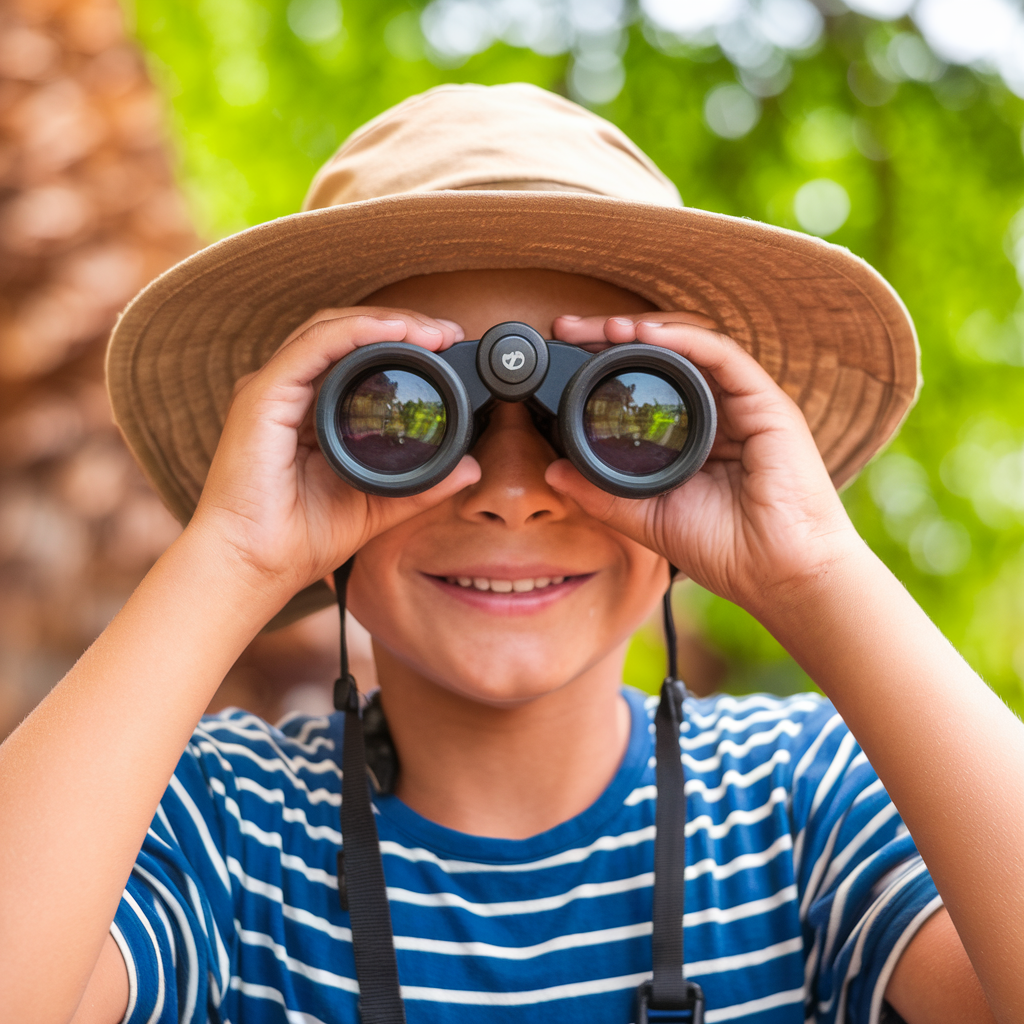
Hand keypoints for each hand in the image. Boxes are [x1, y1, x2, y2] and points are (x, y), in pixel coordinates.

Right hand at [189, 308, 479, 601]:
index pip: (354, 356)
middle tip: (448, 333)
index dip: (401, 343)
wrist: (256, 566)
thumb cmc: (300, 539)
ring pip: (331, 329)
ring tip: (432, 330)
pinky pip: (314, 346)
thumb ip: (422, 486)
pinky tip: (394, 331)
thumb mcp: (378, 505)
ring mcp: (272, 390)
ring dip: (385, 322)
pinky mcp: (262, 396)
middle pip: (346, 334)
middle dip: (401, 325)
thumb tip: (470, 469)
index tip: (447, 348)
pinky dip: (356, 330)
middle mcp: (288, 392)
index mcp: (307, 411)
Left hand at [546, 313, 864, 610]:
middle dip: (616, 333)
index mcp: (695, 434)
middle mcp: (721, 411)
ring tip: (605, 327)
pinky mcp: (768, 404)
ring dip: (647, 329)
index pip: (649, 381)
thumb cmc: (727, 550)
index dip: (607, 362)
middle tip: (571, 327)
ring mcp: (745, 405)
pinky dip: (684, 340)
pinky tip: (648, 336)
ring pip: (693, 344)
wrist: (779, 576)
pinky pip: (723, 356)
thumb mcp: (647, 517)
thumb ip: (602, 494)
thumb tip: (553, 472)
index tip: (565, 352)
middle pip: (666, 353)